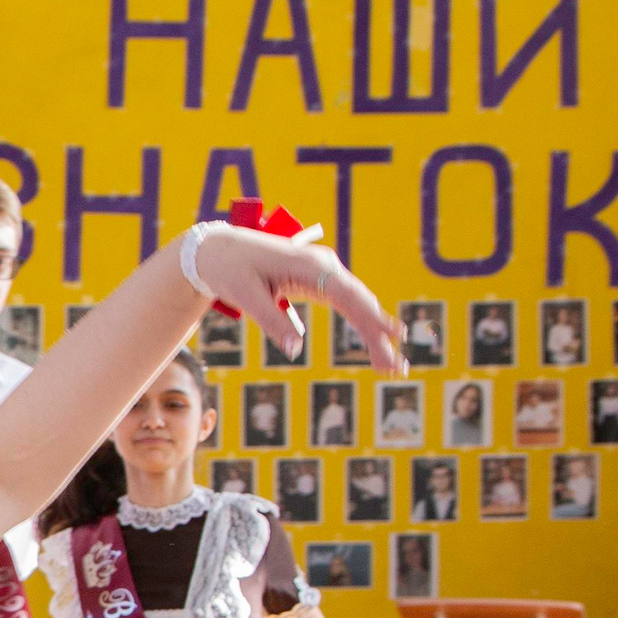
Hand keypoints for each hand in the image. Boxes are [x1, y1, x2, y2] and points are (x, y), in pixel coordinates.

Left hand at [192, 225, 404, 376]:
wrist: (220, 250)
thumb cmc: (231, 270)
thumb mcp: (246, 297)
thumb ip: (272, 322)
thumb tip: (294, 352)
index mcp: (309, 265)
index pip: (346, 294)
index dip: (370, 317)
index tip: (392, 336)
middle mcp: (324, 265)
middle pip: (359, 302)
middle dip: (379, 335)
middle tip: (396, 368)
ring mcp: (325, 271)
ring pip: (358, 304)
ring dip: (375, 334)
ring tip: (389, 366)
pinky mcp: (320, 280)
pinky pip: (348, 304)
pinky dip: (362, 325)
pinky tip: (376, 345)